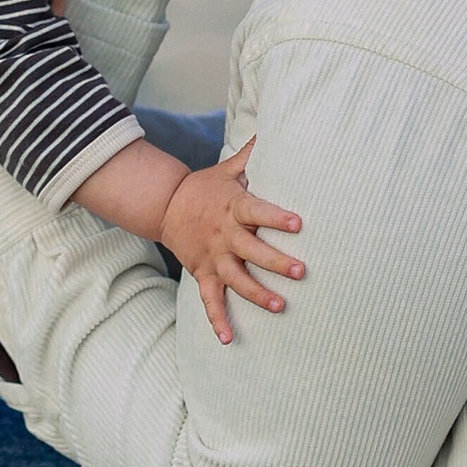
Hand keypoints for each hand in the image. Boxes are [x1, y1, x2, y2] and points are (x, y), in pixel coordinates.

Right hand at [161, 143, 304, 345]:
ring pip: (236, 279)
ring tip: (279, 306)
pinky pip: (210, 300)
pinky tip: (228, 339)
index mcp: (233, 207)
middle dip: (276, 261)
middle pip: (252, 250)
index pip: (257, 211)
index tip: (298, 224)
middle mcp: (224, 234)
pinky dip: (217, 320)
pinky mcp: (203, 273)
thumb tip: (273, 127)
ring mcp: (213, 257)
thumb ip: (252, 155)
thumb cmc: (206, 187)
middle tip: (302, 271)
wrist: (165, 206)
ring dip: (256, 294)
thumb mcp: (227, 169)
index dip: (276, 218)